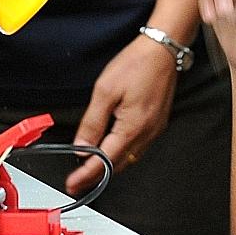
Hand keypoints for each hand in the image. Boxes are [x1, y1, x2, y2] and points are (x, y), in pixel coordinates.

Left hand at [65, 35, 177, 194]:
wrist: (163, 50)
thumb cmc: (136, 64)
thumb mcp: (105, 90)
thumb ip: (92, 122)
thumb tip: (81, 146)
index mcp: (132, 128)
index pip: (105, 161)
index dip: (86, 175)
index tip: (72, 184)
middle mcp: (146, 134)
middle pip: (118, 165)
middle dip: (97, 175)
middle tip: (77, 179)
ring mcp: (154, 130)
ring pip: (129, 159)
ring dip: (110, 165)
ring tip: (90, 166)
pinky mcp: (158, 123)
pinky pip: (138, 148)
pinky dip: (122, 153)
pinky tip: (112, 147)